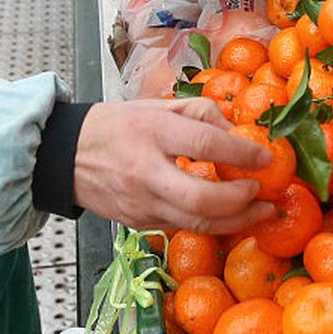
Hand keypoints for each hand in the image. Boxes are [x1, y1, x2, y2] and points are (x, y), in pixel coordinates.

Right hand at [73, 99, 274, 233]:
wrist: (66, 157)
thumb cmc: (115, 126)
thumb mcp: (156, 106)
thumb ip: (200, 113)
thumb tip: (239, 133)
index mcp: (151, 132)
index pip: (204, 143)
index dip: (242, 152)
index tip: (266, 156)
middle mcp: (146, 172)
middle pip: (202, 199)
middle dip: (242, 200)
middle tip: (262, 190)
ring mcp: (141, 204)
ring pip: (197, 223)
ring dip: (237, 220)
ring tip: (261, 211)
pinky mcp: (140, 224)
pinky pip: (183, 227)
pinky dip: (212, 223)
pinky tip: (230, 215)